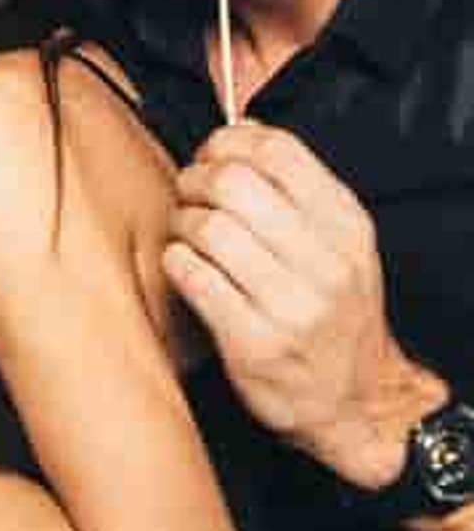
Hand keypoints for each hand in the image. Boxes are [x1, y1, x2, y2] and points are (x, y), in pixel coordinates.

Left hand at [163, 121, 445, 487]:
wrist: (355, 402)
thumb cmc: (333, 311)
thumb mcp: (340, 244)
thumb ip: (296, 187)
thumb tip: (240, 128)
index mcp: (347, 226)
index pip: (276, 150)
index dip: (226, 143)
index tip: (211, 157)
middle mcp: (326, 263)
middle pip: (232, 182)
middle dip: (194, 181)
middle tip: (189, 196)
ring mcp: (291, 306)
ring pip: (206, 227)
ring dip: (181, 223)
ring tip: (188, 235)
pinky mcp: (253, 344)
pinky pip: (191, 275)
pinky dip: (175, 261)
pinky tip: (185, 267)